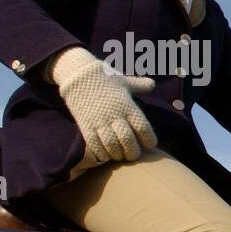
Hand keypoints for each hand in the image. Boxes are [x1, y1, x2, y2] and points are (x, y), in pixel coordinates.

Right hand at [49, 46, 156, 163]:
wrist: (78, 75)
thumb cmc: (105, 79)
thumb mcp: (124, 82)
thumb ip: (139, 85)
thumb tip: (152, 84)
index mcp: (127, 105)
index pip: (143, 128)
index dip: (149, 140)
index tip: (150, 145)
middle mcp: (114, 114)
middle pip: (128, 140)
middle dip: (133, 152)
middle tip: (134, 155)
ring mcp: (99, 120)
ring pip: (111, 145)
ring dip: (118, 155)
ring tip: (120, 156)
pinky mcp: (85, 124)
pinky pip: (94, 144)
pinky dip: (101, 154)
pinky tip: (106, 156)